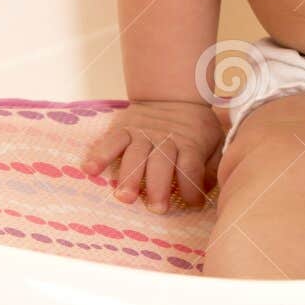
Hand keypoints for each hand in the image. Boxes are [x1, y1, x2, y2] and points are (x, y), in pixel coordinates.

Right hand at [81, 99, 224, 212]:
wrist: (173, 95)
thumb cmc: (194, 127)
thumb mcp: (214, 141)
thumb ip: (213, 166)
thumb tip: (207, 190)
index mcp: (189, 144)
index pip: (191, 167)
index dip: (192, 187)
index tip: (194, 205)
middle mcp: (165, 140)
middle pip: (162, 165)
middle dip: (159, 187)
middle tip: (157, 208)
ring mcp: (143, 134)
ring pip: (135, 156)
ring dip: (129, 177)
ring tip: (124, 197)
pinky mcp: (124, 129)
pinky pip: (110, 141)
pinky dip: (99, 154)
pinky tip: (90, 169)